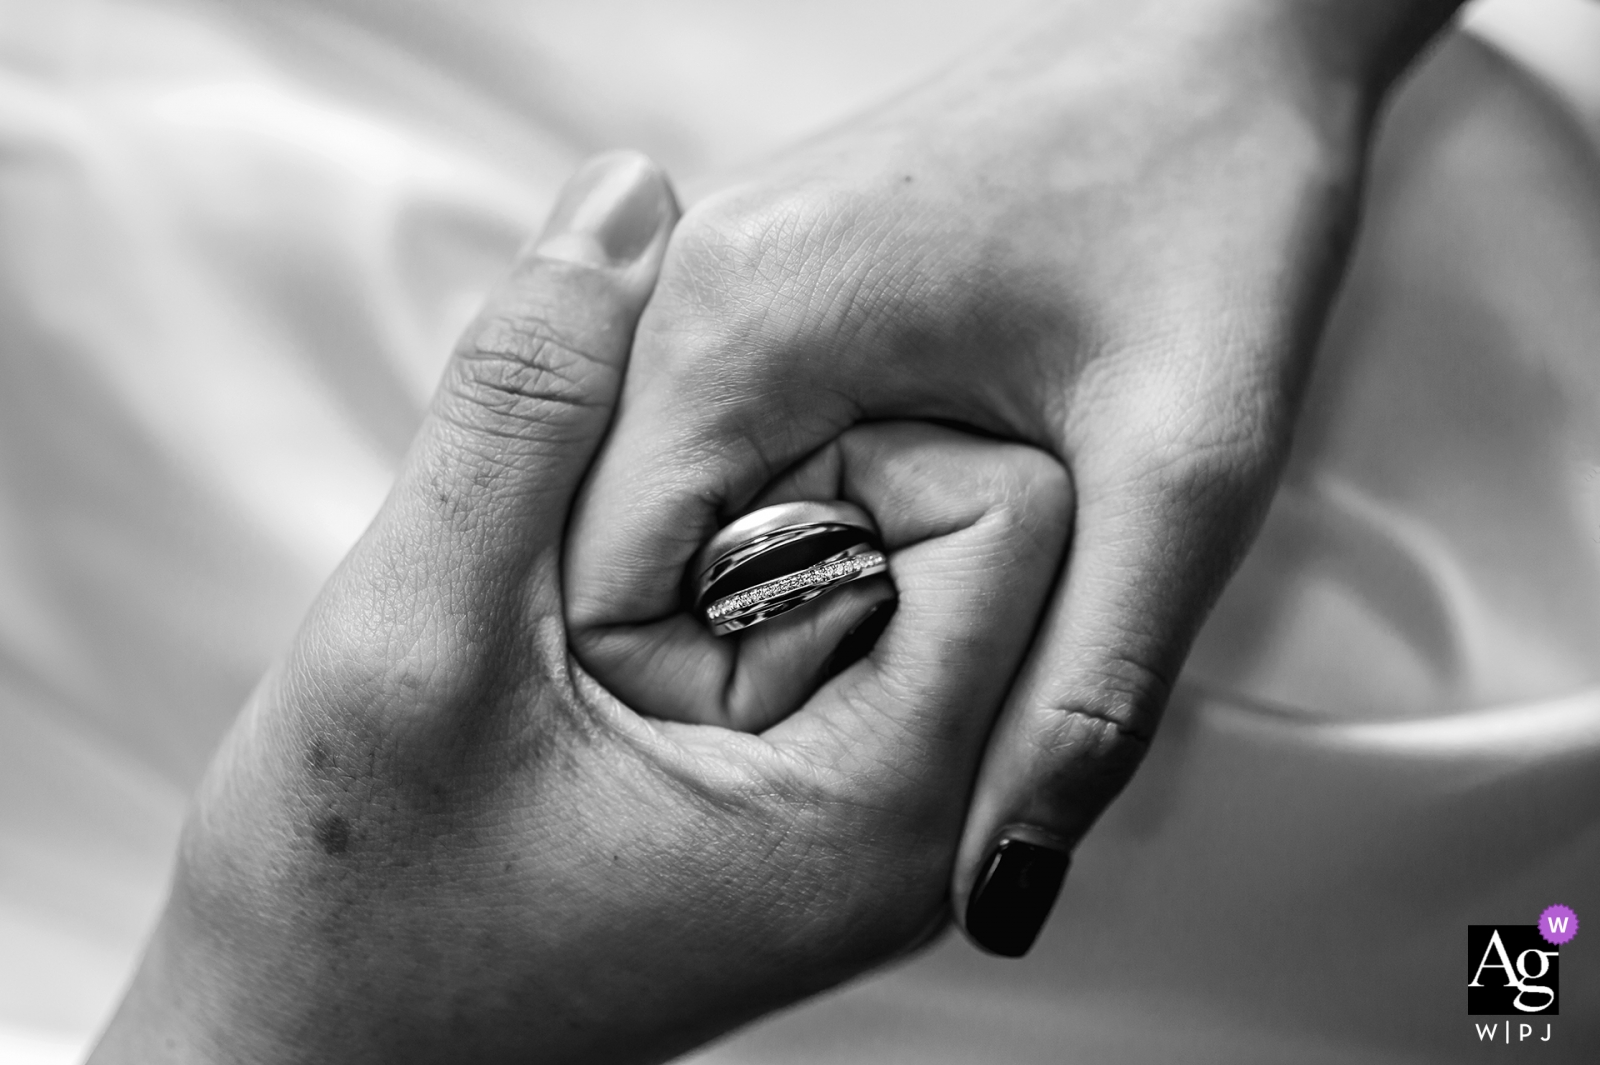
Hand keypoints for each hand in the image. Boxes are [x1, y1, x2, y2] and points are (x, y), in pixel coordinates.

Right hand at [91, 153, 1068, 1063]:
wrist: (320, 1054)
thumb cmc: (351, 910)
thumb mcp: (411, 643)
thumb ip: (523, 418)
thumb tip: (619, 202)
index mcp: (877, 803)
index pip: (1011, 513)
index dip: (859, 448)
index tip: (704, 501)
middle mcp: (911, 813)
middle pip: (971, 527)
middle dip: (804, 491)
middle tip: (637, 575)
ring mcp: (861, 801)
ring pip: (895, 558)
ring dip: (754, 530)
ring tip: (610, 618)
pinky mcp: (805, 783)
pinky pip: (837, 612)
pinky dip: (736, 576)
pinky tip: (626, 631)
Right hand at [566, 0, 1464, 954]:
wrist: (1225, 34)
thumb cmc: (1211, 208)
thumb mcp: (1185, 474)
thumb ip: (1090, 686)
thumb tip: (1003, 889)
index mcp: (738, 326)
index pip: (606, 584)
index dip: (705, 701)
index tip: (832, 728)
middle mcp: (694, 288)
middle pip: (626, 546)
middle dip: (735, 648)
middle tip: (890, 668)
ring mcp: (722, 272)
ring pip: (669, 496)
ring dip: (763, 580)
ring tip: (900, 593)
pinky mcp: (767, 278)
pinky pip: (717, 435)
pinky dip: (782, 508)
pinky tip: (887, 517)